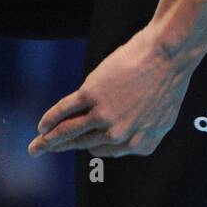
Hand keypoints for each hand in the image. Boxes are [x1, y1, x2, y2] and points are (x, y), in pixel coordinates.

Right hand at [29, 26, 191, 157]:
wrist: (169, 54)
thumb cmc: (169, 80)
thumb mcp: (163, 117)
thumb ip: (143, 133)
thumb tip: (125, 141)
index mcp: (140, 144)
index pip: (105, 151)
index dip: (90, 146)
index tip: (78, 144)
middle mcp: (120, 135)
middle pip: (84, 144)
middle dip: (63, 147)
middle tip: (45, 149)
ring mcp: (104, 116)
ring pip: (69, 132)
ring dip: (49, 140)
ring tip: (37, 146)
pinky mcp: (91, 95)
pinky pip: (64, 111)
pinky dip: (49, 119)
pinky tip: (41, 126)